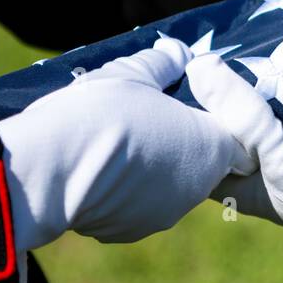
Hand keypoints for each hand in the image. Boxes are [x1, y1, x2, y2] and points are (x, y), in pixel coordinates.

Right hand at [0, 36, 253, 252]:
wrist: (52, 169)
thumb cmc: (101, 113)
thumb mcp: (134, 73)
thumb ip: (164, 62)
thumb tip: (176, 52)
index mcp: (209, 146)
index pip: (231, 136)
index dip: (208, 120)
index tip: (183, 107)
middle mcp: (197, 187)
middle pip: (197, 161)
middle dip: (177, 142)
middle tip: (144, 119)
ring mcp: (166, 213)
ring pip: (167, 185)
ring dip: (150, 168)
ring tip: (114, 143)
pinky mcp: (133, 230)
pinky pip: (136, 205)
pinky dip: (123, 190)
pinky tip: (97, 170)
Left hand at [186, 51, 282, 262]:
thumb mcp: (278, 153)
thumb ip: (241, 113)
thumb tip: (198, 65)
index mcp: (238, 183)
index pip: (196, 147)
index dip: (179, 118)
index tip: (167, 77)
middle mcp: (258, 168)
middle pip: (226, 126)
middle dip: (216, 95)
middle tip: (201, 49)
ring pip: (258, 112)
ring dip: (251, 84)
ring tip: (232, 43)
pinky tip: (274, 54)